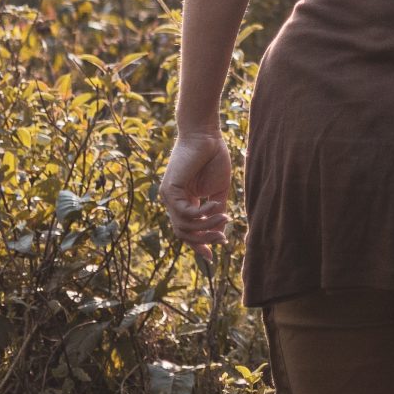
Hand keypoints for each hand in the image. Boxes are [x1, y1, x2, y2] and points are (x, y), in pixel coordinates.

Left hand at [160, 128, 233, 250]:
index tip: (212, 257)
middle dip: (204, 240)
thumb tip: (220, 234)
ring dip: (206, 227)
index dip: (199, 245)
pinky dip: (201, 214)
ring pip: (184, 226)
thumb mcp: (218, 190)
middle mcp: (173, 202)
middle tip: (223, 239)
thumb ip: (216, 211)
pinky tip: (215, 205)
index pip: (187, 231)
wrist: (206, 135)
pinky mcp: (169, 191)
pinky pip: (185, 213)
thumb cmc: (213, 158)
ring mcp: (169, 197)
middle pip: (183, 233)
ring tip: (224, 218)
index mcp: (184, 202)